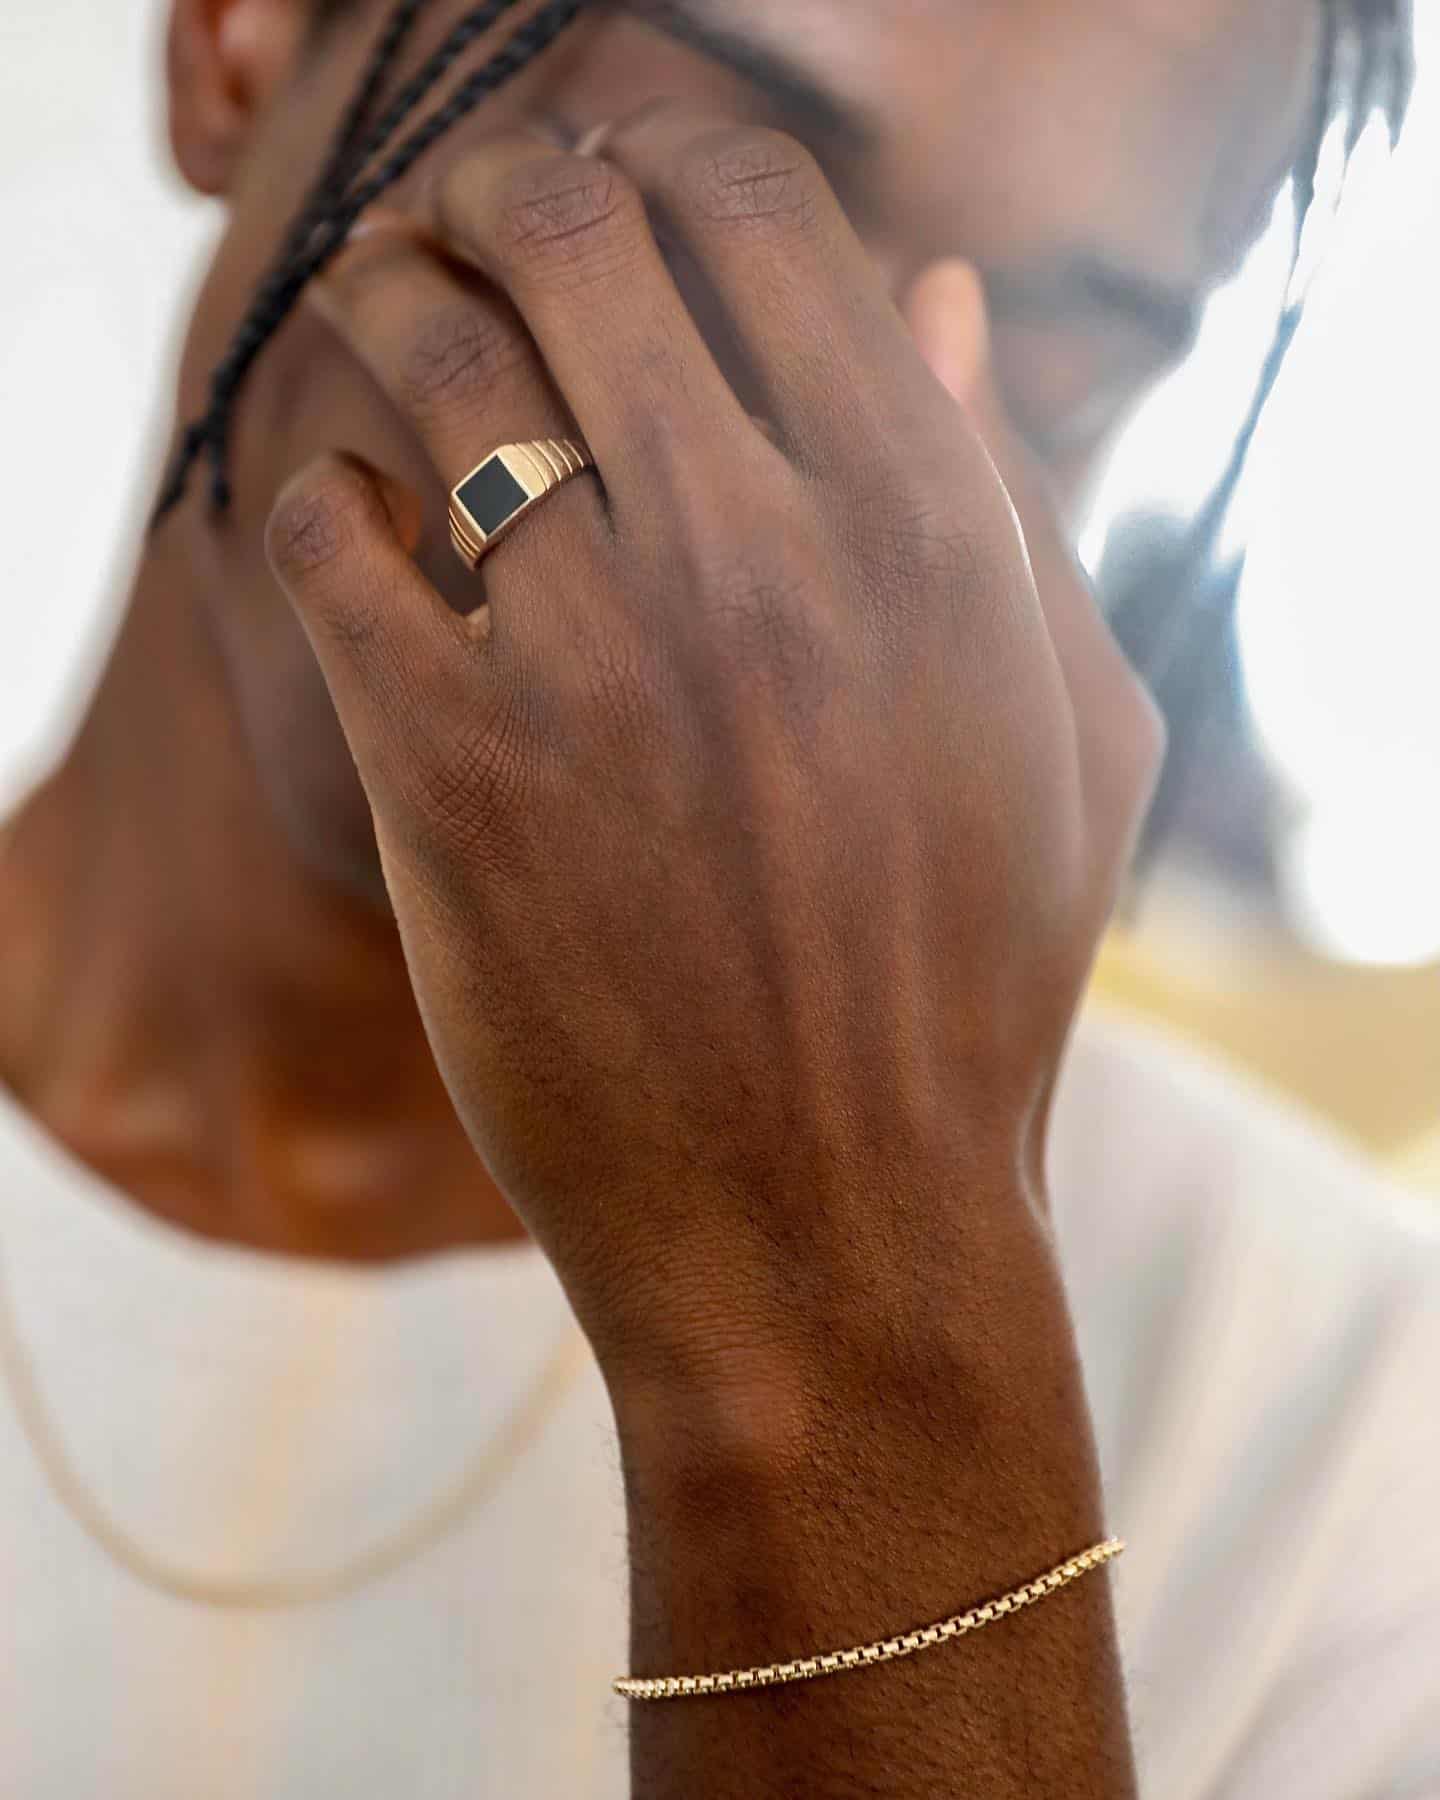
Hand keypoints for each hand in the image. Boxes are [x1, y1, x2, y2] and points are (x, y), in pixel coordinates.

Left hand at [267, 106, 1161, 1398]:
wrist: (832, 1222)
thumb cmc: (969, 989)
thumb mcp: (1071, 738)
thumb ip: (1011, 499)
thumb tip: (935, 296)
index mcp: (927, 528)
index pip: (763, 213)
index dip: (673, 169)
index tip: (630, 204)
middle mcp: (762, 557)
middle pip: (575, 233)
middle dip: (505, 190)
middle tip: (473, 222)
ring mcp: (596, 657)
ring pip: (429, 352)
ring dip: (388, 297)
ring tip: (382, 307)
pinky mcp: (451, 769)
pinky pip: (327, 535)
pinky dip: (320, 497)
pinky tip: (352, 524)